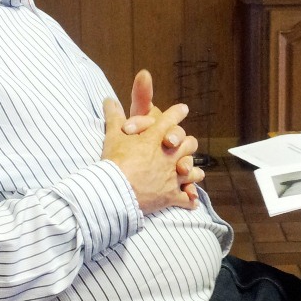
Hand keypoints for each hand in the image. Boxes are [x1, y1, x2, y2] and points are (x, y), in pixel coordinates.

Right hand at [102, 98, 198, 213]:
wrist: (117, 191)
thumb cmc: (115, 161)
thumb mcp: (113, 135)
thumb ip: (114, 116)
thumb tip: (108, 99)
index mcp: (156, 138)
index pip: (171, 119)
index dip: (177, 113)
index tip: (183, 109)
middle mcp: (170, 155)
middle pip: (189, 143)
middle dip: (187, 142)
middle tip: (184, 142)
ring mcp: (173, 176)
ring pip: (192, 170)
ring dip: (191, 170)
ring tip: (188, 171)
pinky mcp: (171, 196)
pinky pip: (186, 197)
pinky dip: (189, 198)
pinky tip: (191, 201)